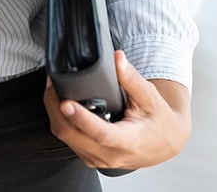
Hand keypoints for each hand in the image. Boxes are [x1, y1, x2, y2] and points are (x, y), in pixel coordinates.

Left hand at [44, 50, 190, 170]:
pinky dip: (60, 120)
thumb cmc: (158, 121)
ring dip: (54, 112)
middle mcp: (110, 155)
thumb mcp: (150, 97)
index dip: (81, 118)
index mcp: (128, 142)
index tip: (66, 102)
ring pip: (65, 137)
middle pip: (72, 135)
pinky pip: (67, 139)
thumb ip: (131, 78)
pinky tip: (60, 103)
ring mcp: (98, 159)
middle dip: (56, 107)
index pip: (100, 133)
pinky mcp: (90, 156)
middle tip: (52, 82)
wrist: (164, 142)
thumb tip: (117, 58)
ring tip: (54, 87)